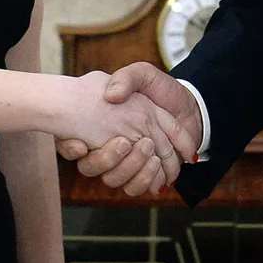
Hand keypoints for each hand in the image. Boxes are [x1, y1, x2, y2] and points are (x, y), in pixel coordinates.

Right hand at [56, 63, 202, 190]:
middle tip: (128, 142)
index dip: (70, 146)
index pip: (74, 142)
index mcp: (103, 123)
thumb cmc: (163, 90)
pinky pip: (133, 188)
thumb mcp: (143, 74)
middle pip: (93, 166)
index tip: (81, 144)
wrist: (192, 105)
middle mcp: (110, 145)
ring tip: (151, 153)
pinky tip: (157, 167)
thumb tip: (110, 97)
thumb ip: (126, 79)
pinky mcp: (142, 174)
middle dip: (108, 159)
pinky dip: (145, 180)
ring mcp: (126, 162)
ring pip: (114, 180)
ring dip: (130, 168)